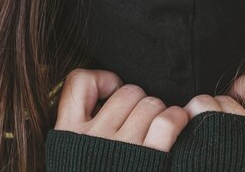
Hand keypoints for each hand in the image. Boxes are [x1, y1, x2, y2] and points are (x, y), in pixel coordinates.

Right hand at [54, 68, 189, 151]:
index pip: (79, 81)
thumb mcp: (71, 152)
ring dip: (159, 112)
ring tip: (157, 128)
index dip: (102, 81)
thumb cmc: (96, 171)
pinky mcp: (150, 160)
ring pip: (150, 103)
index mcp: (68, 134)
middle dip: (138, 102)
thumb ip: (80, 124)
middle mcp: (93, 139)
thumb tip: (104, 92)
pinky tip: (176, 125)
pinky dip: (177, 119)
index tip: (111, 96)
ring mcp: (121, 149)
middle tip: (140, 121)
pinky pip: (168, 121)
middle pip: (128, 92)